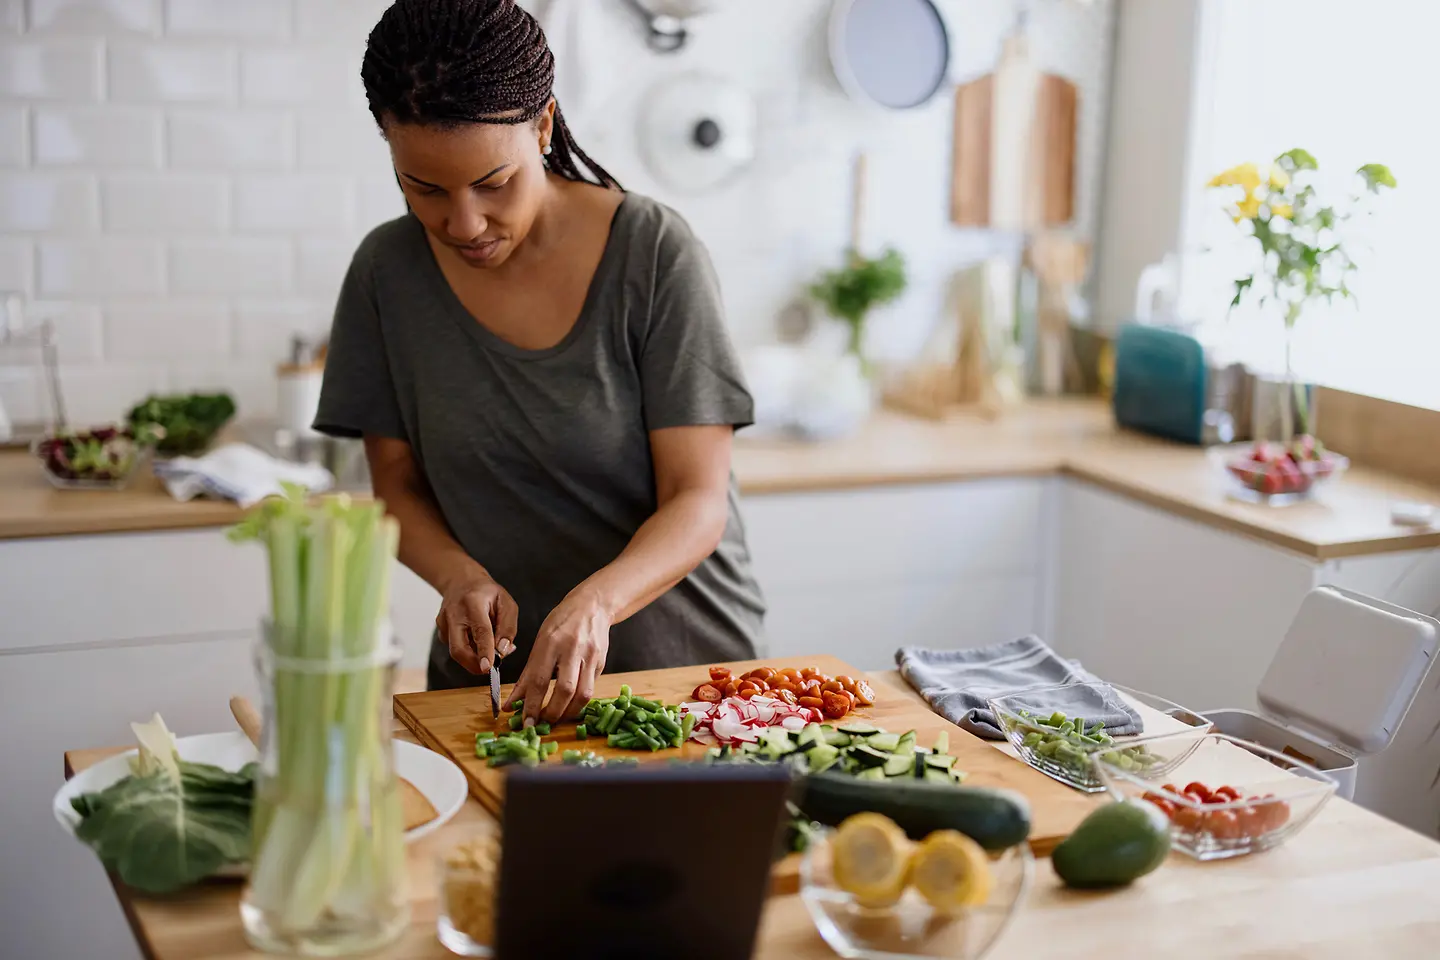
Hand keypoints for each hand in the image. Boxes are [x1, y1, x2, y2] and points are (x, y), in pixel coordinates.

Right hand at [436, 568, 517, 675]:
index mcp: (472, 602)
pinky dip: (469, 650)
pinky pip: (456, 647)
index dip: (484, 651)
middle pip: (459, 649)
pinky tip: (476, 639)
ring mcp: (443, 623)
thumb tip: (503, 650)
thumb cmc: (487, 593)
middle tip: (489, 668)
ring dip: (474, 657)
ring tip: (487, 645)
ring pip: (457, 651)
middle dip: (474, 665)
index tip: (488, 667)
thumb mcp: (506, 602)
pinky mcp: (441, 631)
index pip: (479, 631)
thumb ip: (508, 627)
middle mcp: (454, 613)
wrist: (460, 581)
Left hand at [508, 587, 609, 723]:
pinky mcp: (602, 663)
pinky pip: (591, 689)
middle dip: (552, 712)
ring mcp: (590, 656)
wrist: (592, 606)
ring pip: (583, 694)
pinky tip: (570, 706)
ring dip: (568, 713)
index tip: (524, 721)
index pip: (540, 680)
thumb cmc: (561, 624)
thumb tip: (513, 703)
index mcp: (551, 643)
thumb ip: (528, 675)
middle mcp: (572, 649)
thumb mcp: (539, 643)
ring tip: (556, 719)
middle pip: (564, 690)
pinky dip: (579, 702)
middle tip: (541, 723)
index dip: (532, 704)